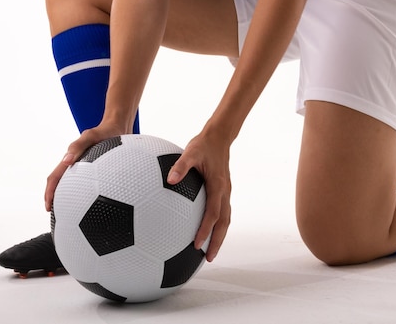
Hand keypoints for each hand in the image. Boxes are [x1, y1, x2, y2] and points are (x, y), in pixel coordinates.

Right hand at [45, 124, 124, 211]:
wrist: (118, 127)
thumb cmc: (104, 131)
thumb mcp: (90, 136)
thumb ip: (78, 146)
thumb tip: (66, 161)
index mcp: (71, 158)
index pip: (55, 177)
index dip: (49, 192)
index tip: (48, 207)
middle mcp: (76, 165)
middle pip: (60, 184)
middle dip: (55, 199)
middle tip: (56, 215)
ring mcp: (86, 168)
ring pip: (73, 185)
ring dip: (69, 198)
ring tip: (72, 214)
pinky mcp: (96, 170)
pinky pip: (88, 185)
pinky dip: (86, 195)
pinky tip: (93, 205)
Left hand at [166, 130, 231, 261]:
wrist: (219, 137)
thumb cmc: (203, 144)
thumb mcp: (190, 152)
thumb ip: (180, 166)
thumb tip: (169, 179)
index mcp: (218, 186)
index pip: (213, 214)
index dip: (206, 230)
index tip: (197, 244)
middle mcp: (224, 191)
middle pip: (224, 222)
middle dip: (218, 241)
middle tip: (209, 258)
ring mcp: (226, 192)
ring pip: (226, 219)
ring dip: (220, 236)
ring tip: (210, 251)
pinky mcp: (223, 190)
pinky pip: (222, 211)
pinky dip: (217, 224)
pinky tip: (206, 229)